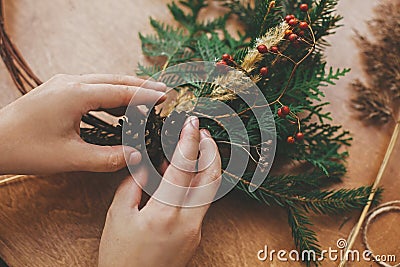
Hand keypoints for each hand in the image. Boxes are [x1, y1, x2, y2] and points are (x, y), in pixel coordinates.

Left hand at [0, 74, 165, 173]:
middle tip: (163, 93)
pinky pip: (92, 87)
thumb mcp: (71, 158)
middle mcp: (71, 82)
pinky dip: (110, 96)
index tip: (166, 97)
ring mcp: (63, 83)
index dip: (145, 95)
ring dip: (126, 90)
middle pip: (115, 80)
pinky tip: (119, 109)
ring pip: (104, 81)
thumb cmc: (26, 149)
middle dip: (140, 86)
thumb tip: (137, 156)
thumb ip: (108, 158)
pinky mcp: (59, 90)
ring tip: (146, 102)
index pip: (120, 91)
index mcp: (75, 94)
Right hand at [98, 117, 221, 266]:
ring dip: (204, 167)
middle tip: (202, 134)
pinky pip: (199, 203)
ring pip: (210, 190)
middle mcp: (188, 221)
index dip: (190, 141)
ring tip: (186, 153)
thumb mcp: (119, 216)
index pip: (184, 168)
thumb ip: (133, 184)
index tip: (191, 123)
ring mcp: (196, 230)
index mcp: (165, 213)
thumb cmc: (120, 257)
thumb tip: (144, 163)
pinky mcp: (196, 236)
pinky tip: (176, 179)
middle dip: (211, 151)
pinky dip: (193, 185)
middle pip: (212, 178)